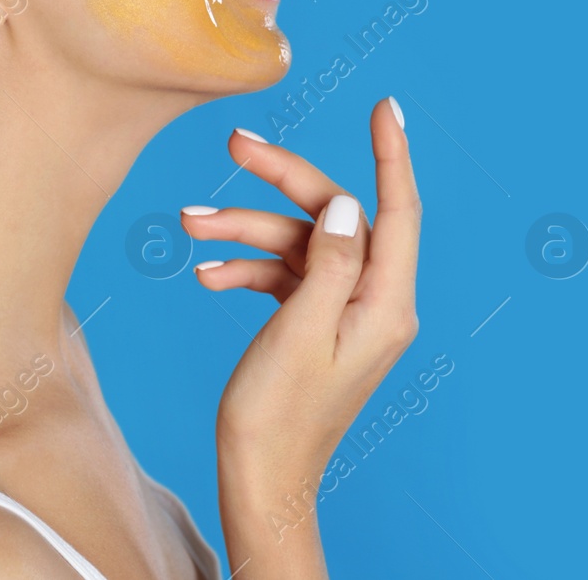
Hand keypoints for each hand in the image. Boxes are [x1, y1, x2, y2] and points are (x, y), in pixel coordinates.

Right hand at [182, 98, 420, 575]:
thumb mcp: (300, 331)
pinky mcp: (313, 321)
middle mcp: (373, 302)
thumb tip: (350, 203)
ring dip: (246, 231)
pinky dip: (247, 268)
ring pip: (299, 244)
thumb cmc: (278, 418)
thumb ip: (330, 263)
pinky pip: (285, 275)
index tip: (385, 106)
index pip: (396, 210)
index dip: (391, 154)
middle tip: (235, 145)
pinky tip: (208, 272)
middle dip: (282, 182)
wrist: (261, 481)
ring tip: (191, 224)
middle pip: (334, 217)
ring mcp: (342, 312)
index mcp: (386, 304)